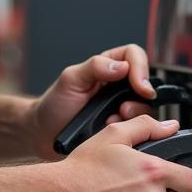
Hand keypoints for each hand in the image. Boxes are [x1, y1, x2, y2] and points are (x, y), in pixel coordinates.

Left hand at [31, 43, 155, 159]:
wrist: (44, 135)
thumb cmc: (55, 105)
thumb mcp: (71, 79)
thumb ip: (95, 67)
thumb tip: (122, 66)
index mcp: (108, 66)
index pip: (134, 56)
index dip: (140, 68)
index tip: (138, 85)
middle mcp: (119, 85)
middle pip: (146, 83)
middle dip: (140, 97)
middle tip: (124, 109)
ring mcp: (122, 107)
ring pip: (145, 107)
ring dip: (133, 115)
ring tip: (112, 121)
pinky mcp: (122, 128)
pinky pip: (138, 128)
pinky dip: (128, 130)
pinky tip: (110, 130)